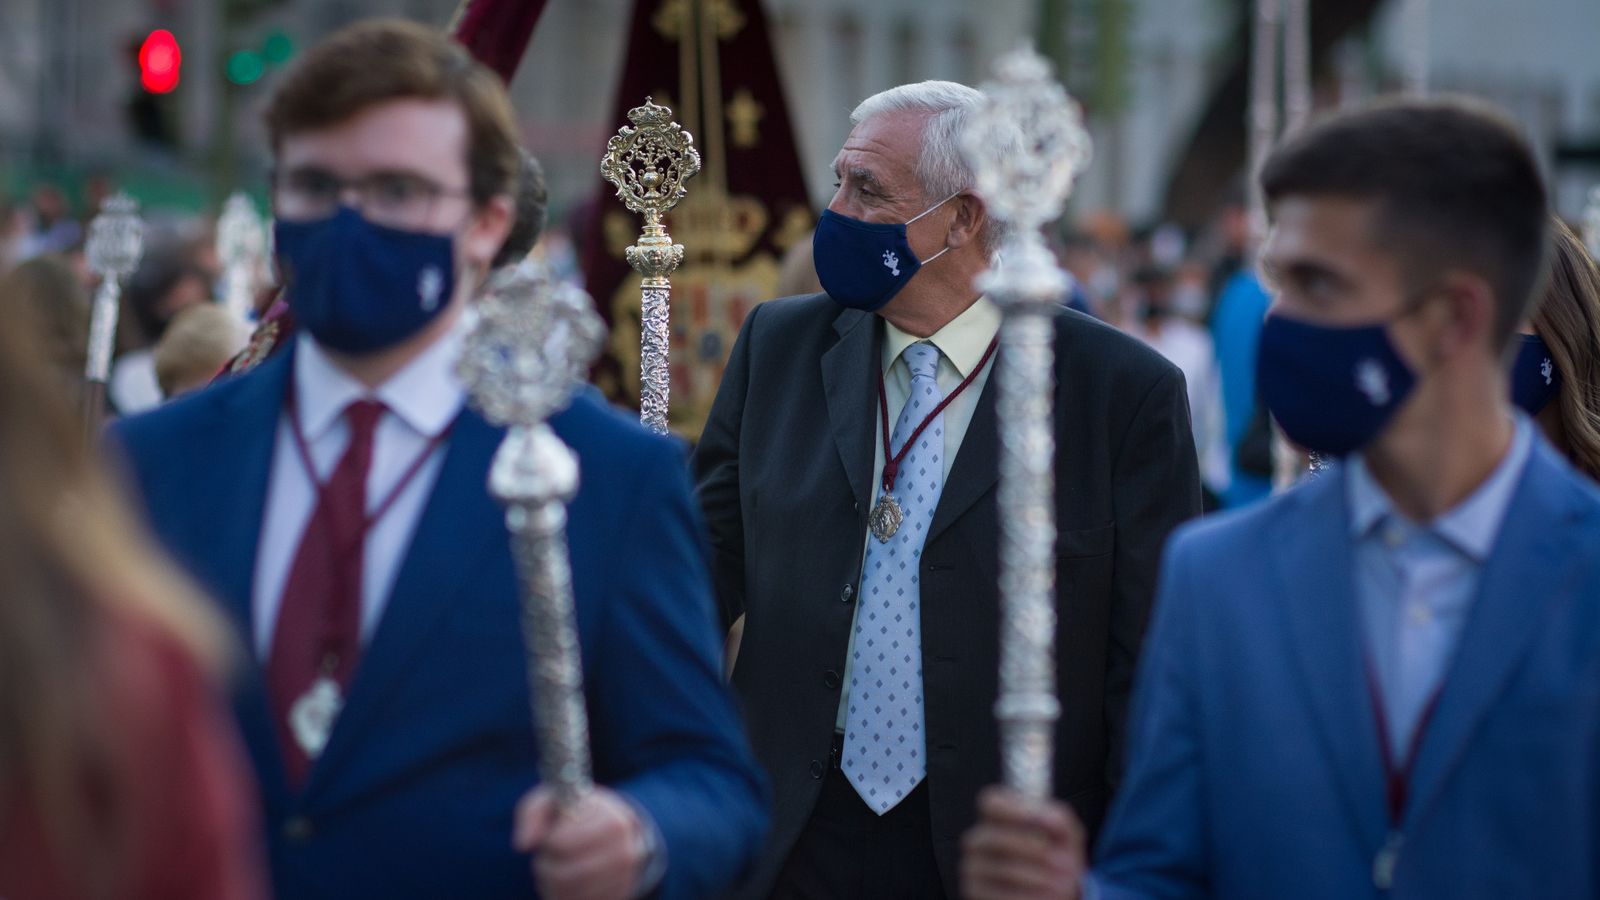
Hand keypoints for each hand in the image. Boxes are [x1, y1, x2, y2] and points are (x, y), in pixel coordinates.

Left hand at [513, 786, 647, 899]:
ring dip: (553, 884)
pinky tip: (567, 882)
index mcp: (612, 822)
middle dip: (547, 867)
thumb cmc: (576, 812)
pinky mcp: (620, 895)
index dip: (548, 842)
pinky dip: (566, 896)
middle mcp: (625, 852)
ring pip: (570, 894)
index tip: (552, 835)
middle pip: (564, 875)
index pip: (562, 844)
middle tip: (549, 856)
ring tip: (558, 867)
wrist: (613, 827)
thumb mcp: (553, 800)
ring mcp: (625, 878)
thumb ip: (532, 814)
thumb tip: (523, 845)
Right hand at [960, 786, 1086, 899]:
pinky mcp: (974, 893)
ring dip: (1039, 878)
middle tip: (1065, 862)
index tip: (1043, 820)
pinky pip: (1001, 896)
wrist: (1049, 892)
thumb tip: (1052, 819)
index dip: (1016, 809)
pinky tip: (1047, 897)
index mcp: (995, 818)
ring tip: (1063, 884)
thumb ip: (1060, 820)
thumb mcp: (1063, 836)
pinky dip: (1029, 897)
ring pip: (1003, 871)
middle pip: (997, 838)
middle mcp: (978, 841)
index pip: (991, 803)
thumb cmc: (1053, 857)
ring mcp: (973, 869)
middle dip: (1036, 851)